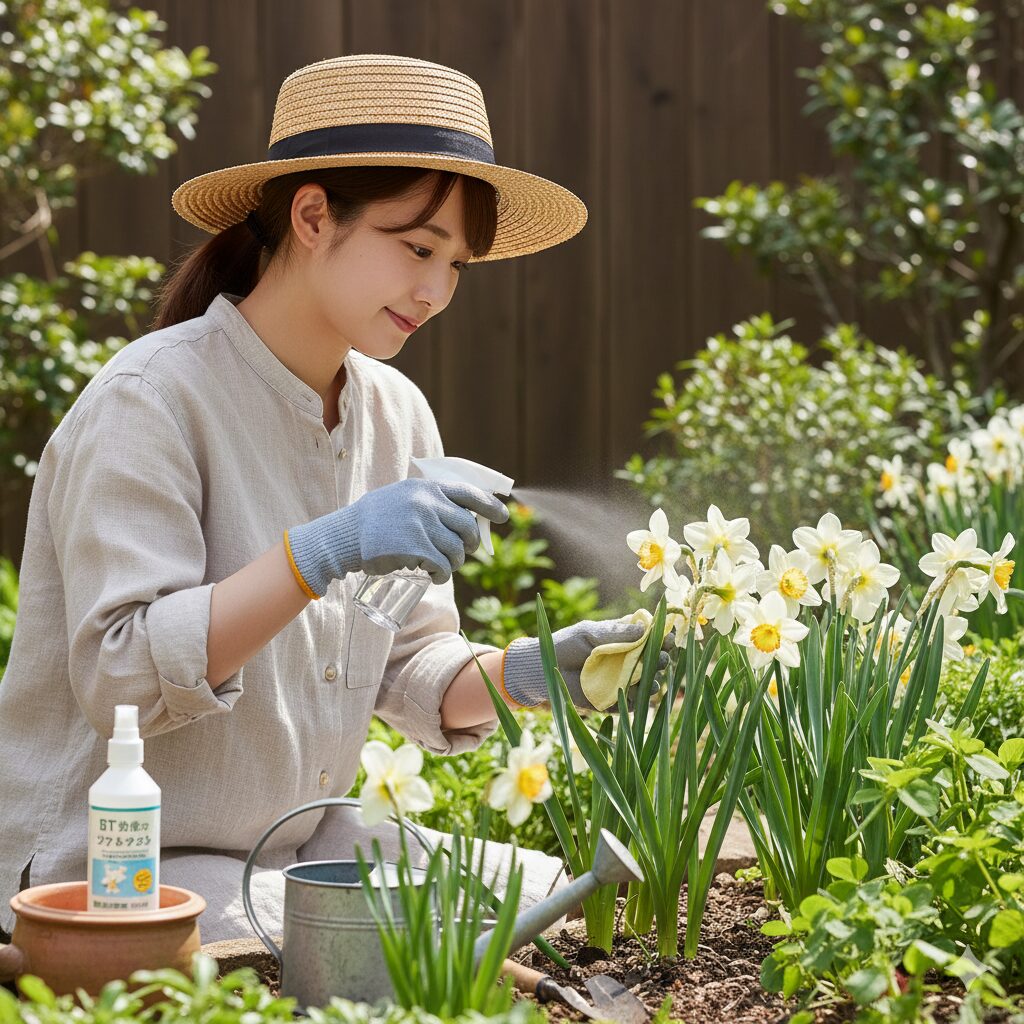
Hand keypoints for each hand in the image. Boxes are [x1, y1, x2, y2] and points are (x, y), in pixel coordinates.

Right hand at [285, 478, 508, 596]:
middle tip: (463, 552)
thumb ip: (431, 500)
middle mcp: (429, 503)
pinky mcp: (417, 549)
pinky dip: (443, 574)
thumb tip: (467, 513)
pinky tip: (435, 575)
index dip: (489, 506)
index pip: (469, 494)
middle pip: (467, 527)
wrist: (346, 535)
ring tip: (442, 566)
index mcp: (427, 488)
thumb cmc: (375, 518)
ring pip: (457, 550)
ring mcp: (423, 526)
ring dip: (454, 562)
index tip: (502, 516)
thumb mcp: (404, 496)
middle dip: (470, 544)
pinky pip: (443, 566)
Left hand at [501, 618, 672, 711]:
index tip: (669, 637)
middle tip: (663, 657)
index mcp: (622, 641)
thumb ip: (616, 633)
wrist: (544, 667)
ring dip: (654, 680)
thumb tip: (645, 629)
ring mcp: (621, 682)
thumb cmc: (566, 644)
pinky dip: (639, 701)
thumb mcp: (591, 633)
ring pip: (646, 684)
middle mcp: (625, 662)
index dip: (660, 639)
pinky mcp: (612, 701)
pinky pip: (631, 704)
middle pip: (652, 662)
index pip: (648, 640)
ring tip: (654, 677)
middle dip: (661, 659)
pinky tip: (644, 695)